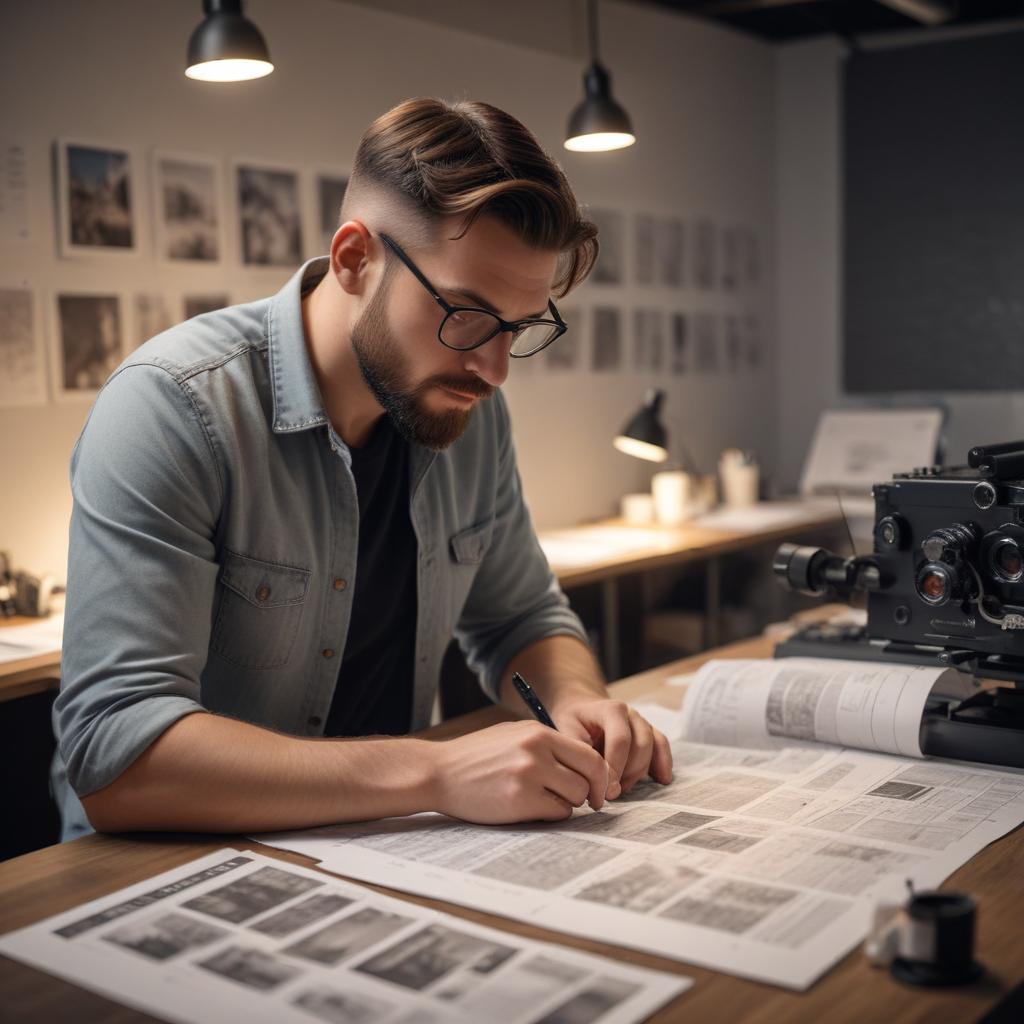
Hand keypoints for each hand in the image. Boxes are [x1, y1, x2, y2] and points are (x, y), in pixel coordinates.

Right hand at [430, 720, 610, 823]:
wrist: (439, 772)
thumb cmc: (475, 756)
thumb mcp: (512, 735)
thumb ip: (545, 745)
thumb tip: (579, 763)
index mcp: (538, 732)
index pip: (589, 753)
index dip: (599, 774)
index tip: (597, 787)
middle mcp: (537, 750)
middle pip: (589, 775)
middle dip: (590, 792)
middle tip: (585, 801)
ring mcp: (529, 775)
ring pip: (575, 796)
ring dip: (568, 803)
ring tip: (546, 800)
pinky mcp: (520, 800)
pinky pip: (556, 812)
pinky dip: (551, 814)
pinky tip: (532, 808)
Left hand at [550, 697, 672, 796]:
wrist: (582, 708)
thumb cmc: (573, 721)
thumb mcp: (567, 731)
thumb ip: (580, 752)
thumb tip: (593, 780)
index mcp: (611, 709)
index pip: (620, 740)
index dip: (615, 768)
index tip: (606, 792)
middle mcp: (631, 714)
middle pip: (641, 746)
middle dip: (627, 774)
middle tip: (611, 794)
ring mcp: (643, 722)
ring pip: (652, 748)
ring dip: (639, 774)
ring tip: (621, 788)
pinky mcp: (650, 732)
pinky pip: (662, 746)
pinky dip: (664, 763)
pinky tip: (662, 779)